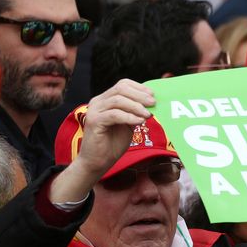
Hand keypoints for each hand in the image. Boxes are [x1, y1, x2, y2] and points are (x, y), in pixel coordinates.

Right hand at [51, 79, 154, 202]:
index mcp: (105, 99)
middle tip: (153, 103)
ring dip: (136, 106)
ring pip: (118, 100)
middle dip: (139, 95)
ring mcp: (94, 110)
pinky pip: (114, 114)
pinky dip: (129, 117)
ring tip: (148, 114)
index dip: (139, 88)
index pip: (123, 84)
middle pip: (120, 89)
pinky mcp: (93, 121)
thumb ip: (135, 112)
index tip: (152, 95)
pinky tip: (139, 122)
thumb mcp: (128, 124)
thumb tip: (152, 104)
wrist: (98, 162)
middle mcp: (98, 101)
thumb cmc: (113, 144)